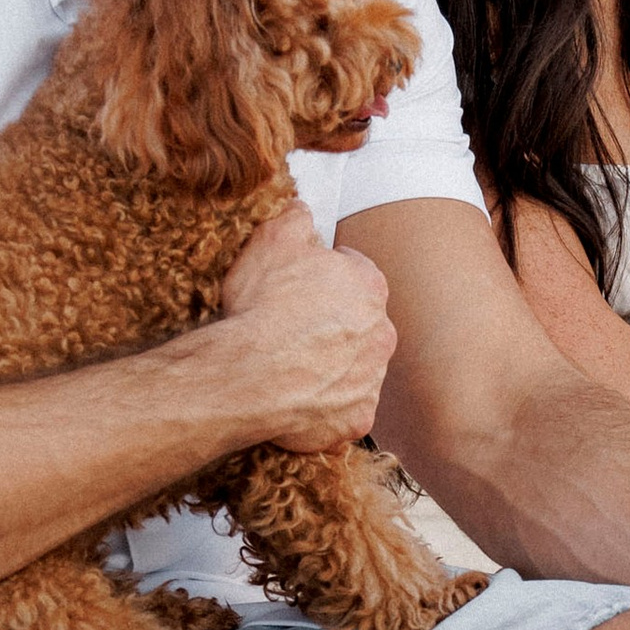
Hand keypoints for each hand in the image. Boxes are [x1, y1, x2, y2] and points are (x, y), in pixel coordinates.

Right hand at [208, 207, 395, 449]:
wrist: (248, 374)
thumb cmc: (261, 305)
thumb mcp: (271, 240)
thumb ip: (295, 219)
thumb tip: (303, 210)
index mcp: (369, 286)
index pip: (354, 274)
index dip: (323, 278)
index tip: (299, 288)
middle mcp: (382, 333)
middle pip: (359, 323)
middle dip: (332, 324)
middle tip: (292, 329)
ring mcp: (372, 380)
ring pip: (355, 368)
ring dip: (331, 366)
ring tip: (290, 367)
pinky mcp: (357, 419)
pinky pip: (343, 411)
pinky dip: (325, 408)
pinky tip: (296, 400)